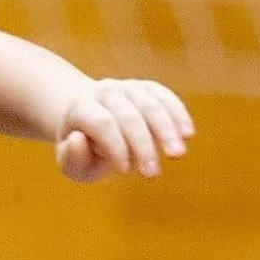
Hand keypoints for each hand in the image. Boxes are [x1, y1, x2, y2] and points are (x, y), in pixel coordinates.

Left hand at [56, 78, 192, 181]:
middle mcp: (104, 92)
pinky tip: (188, 134)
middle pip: (128, 115)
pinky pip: (165, 97)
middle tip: (153, 173)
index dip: (115, 147)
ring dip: (166, 130)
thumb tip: (79, 140)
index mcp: (81, 108)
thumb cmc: (83, 150)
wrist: (91, 121)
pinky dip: (177, 114)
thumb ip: (72, 158)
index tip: (125, 172)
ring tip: (178, 155)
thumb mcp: (71, 162)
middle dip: (143, 145)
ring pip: (150, 104)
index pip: (102, 124)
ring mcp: (127, 86)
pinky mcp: (147, 87)